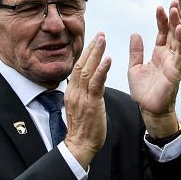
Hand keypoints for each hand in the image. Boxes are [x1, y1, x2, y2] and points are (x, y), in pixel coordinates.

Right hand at [64, 33, 111, 166]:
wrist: (81, 145)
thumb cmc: (84, 128)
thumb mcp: (81, 107)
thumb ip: (83, 94)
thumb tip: (87, 84)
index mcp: (72, 92)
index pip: (77, 67)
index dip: (86, 53)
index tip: (94, 41)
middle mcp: (74, 92)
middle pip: (80, 64)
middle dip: (91, 48)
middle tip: (100, 33)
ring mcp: (81, 97)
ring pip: (87, 70)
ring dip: (96, 53)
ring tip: (103, 39)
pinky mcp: (91, 103)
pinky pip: (96, 84)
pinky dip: (102, 70)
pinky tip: (108, 59)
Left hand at [128, 2, 180, 137]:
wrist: (149, 109)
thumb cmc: (144, 91)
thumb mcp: (134, 68)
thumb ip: (136, 51)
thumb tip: (135, 34)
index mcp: (158, 53)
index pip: (162, 32)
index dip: (161, 20)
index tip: (159, 6)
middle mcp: (168, 55)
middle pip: (173, 32)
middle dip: (173, 17)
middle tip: (173, 1)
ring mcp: (174, 61)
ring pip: (178, 39)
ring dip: (177, 24)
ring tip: (175, 10)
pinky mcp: (177, 69)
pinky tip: (179, 29)